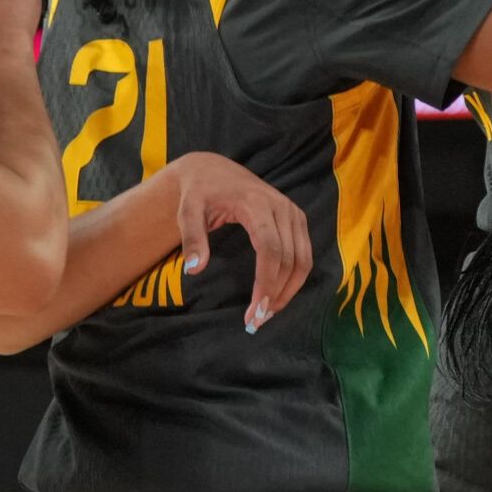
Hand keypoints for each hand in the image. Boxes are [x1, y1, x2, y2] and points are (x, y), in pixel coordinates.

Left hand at [168, 152, 311, 333]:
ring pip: (304, 258)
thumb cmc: (199, 193)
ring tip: (269, 312)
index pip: (271, 249)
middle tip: (258, 320)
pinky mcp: (297, 219)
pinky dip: (295, 277)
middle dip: (278, 293)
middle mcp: (283, 208)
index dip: (266, 282)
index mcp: (257, 205)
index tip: (255, 310)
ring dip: (290, 289)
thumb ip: (192, 238)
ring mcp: (293, 213)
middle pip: (291, 258)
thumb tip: (195, 270)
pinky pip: (304, 253)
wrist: (214, 170)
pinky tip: (278, 293)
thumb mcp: (187, 211)